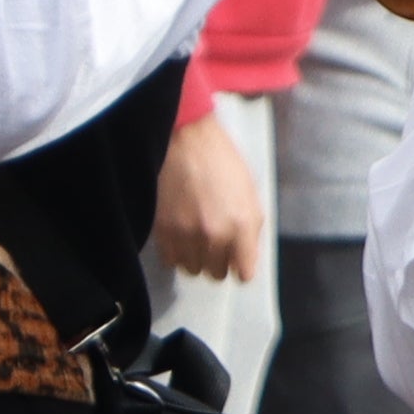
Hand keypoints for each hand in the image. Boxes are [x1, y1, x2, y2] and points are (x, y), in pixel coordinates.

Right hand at [153, 111, 267, 288]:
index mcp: (242, 225)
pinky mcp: (162, 229)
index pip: (244, 273)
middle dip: (218, 261)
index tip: (236, 261)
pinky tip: (179, 236)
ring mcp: (186, 234)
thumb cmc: (221, 162)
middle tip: (214, 243)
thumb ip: (250, 230)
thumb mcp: (250, 194)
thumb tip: (245, 256)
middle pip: (217, 273)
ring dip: (195, 258)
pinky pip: (171, 259)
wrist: (184, 139)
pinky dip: (176, 252)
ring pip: (193, 269)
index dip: (240, 268)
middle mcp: (215, 235)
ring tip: (195, 238)